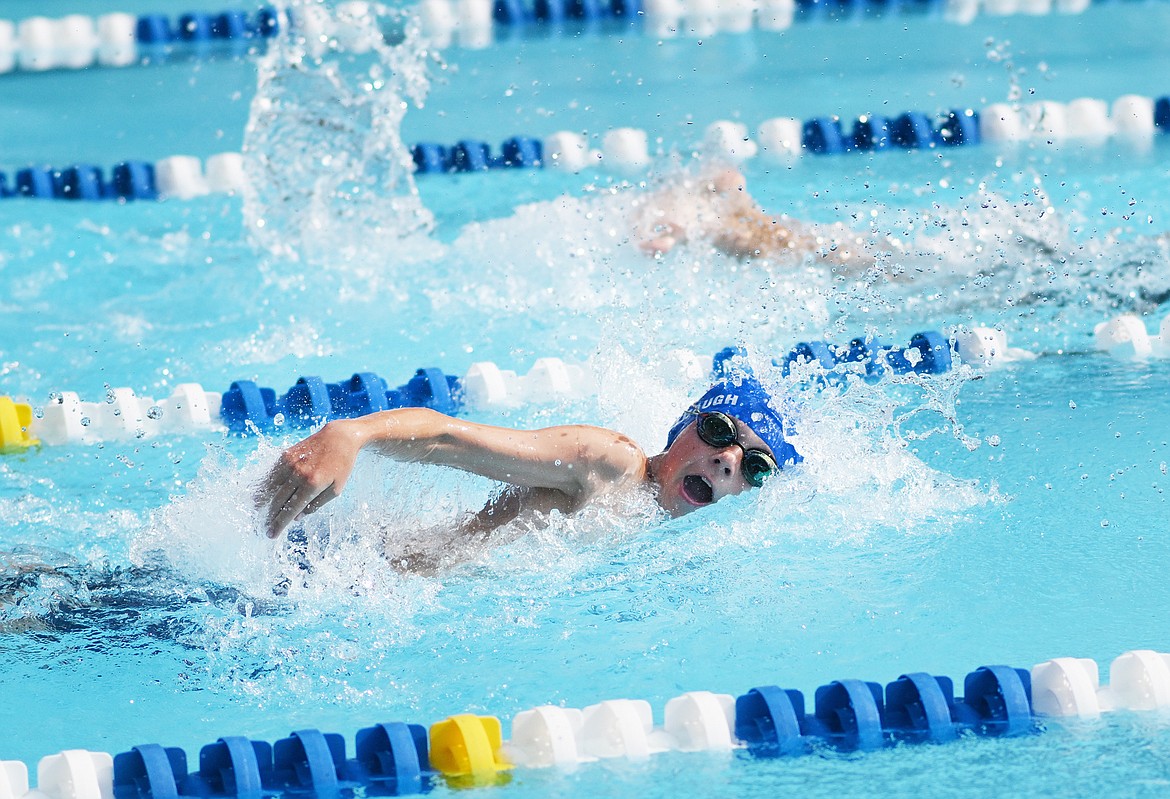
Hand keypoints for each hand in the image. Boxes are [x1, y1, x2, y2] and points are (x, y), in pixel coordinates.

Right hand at [256, 420, 364, 538]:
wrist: (338, 438)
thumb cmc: (340, 466)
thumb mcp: (335, 489)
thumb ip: (315, 505)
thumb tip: (296, 517)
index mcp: (313, 484)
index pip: (290, 509)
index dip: (279, 524)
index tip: (272, 534)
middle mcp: (298, 473)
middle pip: (277, 501)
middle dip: (271, 517)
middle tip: (267, 528)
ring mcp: (289, 463)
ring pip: (270, 487)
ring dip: (262, 502)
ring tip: (257, 513)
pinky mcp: (284, 455)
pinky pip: (271, 474)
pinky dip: (265, 486)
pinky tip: (262, 495)